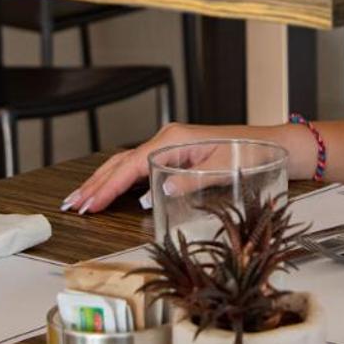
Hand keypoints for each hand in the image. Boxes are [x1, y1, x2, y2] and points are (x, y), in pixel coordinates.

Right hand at [62, 121, 303, 213]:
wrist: (270, 144)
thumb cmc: (250, 155)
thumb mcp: (222, 171)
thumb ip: (188, 182)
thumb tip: (155, 194)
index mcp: (174, 140)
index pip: (131, 166)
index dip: (107, 187)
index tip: (89, 205)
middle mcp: (167, 138)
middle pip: (121, 163)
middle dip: (95, 185)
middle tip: (73, 205)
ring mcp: (169, 144)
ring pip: (126, 163)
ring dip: (103, 181)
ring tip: (81, 199)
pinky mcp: (174, 152)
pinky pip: (138, 165)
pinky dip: (119, 178)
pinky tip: (109, 189)